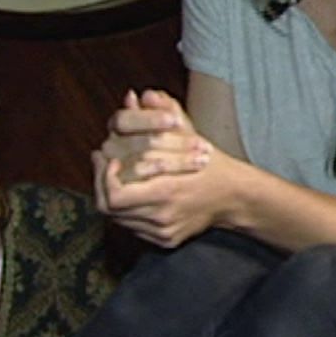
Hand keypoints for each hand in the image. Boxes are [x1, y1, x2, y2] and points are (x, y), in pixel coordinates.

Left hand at [91, 90, 236, 248]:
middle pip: (110, 209)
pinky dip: (127, 211)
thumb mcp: (188, 133)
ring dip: (112, 197)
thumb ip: (163, 114)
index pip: (115, 196)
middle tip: (102, 165)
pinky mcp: (165, 240)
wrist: (234, 197)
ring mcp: (163, 231)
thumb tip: (139, 96)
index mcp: (166, 191)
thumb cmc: (210, 163)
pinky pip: (133, 227)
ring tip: (114, 176)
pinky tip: (131, 193)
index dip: (104, 178)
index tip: (109, 160)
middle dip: (101, 185)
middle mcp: (162, 216)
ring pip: (119, 219)